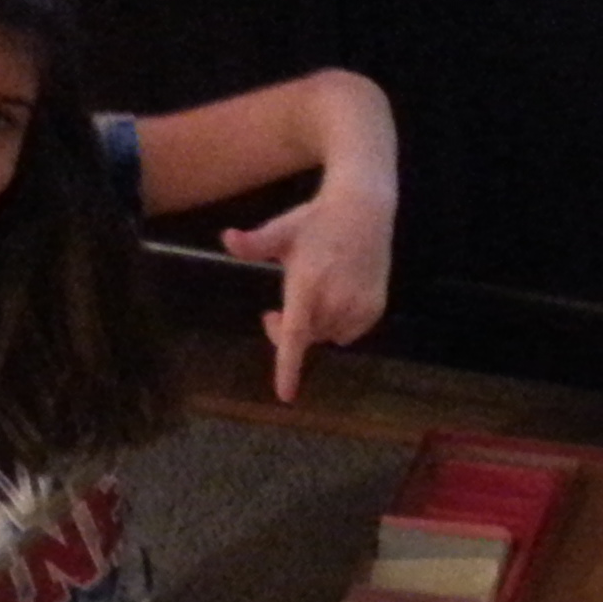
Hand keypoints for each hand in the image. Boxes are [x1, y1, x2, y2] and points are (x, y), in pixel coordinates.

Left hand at [223, 182, 392, 402]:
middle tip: (271, 315)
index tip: (285, 395)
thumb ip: (253, 244)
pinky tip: (336, 295)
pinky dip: (338, 324)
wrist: (364, 206)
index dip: (288, 367)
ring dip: (314, 326)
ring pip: (327, 336)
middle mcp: (335, 299)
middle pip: (307, 337)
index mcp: (307, 284)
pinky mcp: (375, 308)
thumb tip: (227, 240)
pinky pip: (349, 332)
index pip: (295, 335)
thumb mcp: (281, 230)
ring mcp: (358, 305)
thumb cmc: (316, 219)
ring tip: (311, 296)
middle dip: (288, 331)